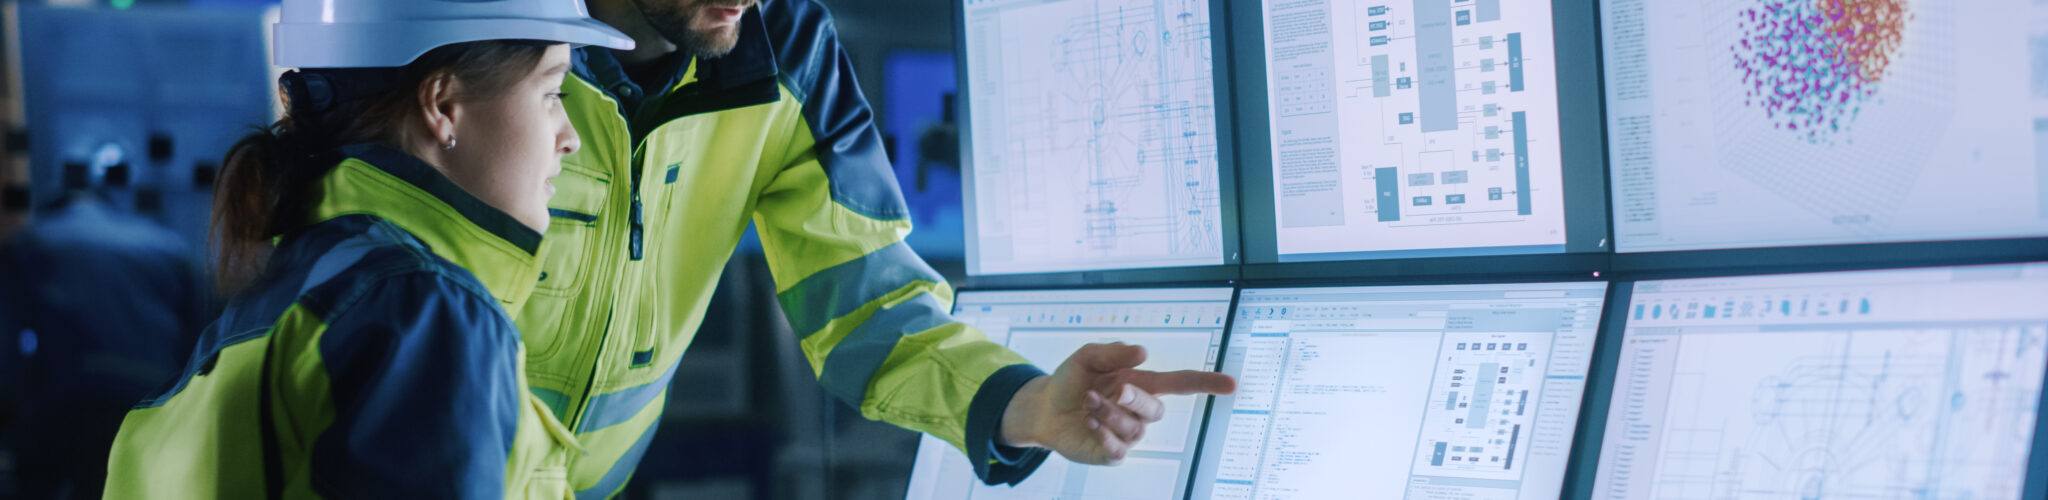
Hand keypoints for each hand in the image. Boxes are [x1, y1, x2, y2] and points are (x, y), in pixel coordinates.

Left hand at [998, 342, 1235, 464]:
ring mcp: (1126, 434)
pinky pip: (1119, 450)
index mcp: (1141, 384)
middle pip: (1157, 410)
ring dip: (1110, 414)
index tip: (1231, 384)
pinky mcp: (1111, 453)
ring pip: (1134, 429)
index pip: (1181, 384)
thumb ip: (1114, 353)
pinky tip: (1090, 423)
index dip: (1206, 384)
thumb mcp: (1087, 357)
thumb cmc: (1071, 380)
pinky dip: (1106, 436)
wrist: (1045, 407)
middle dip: (1136, 399)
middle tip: (1115, 390)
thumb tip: (1142, 352)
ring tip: (1088, 403)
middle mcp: (1138, 411)